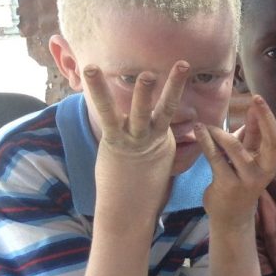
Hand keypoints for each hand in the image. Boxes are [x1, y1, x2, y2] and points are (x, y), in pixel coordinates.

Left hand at [86, 62, 187, 199]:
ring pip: (142, 111)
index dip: (178, 92)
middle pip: (167, 108)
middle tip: (182, 64)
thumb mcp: (156, 164)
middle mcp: (153, 138)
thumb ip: (159, 146)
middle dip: (175, 86)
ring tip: (148, 74)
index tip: (184, 71)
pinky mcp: (115, 142)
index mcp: (163, 141)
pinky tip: (92, 71)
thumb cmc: (141, 189)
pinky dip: (99, 91)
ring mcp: (135, 140)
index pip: (172, 112)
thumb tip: (166, 139)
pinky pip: (107, 112)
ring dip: (144, 92)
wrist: (129, 210)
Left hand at [197, 95, 275, 228]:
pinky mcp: (230, 185)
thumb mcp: (248, 156)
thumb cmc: (239, 179)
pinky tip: (199, 130)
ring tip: (205, 125)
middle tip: (257, 98)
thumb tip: (254, 107)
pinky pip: (216, 158)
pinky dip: (206, 141)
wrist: (231, 216)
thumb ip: (251, 133)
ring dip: (218, 132)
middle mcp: (266, 169)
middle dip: (266, 118)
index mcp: (272, 160)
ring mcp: (249, 178)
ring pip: (235, 146)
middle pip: (273, 141)